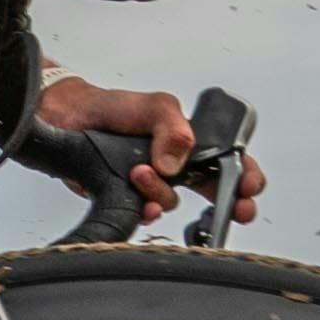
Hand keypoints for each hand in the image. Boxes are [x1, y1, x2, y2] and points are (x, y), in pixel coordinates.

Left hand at [38, 78, 269, 226]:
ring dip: (161, 192)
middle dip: (230, 204)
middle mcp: (178, 167)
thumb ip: (174, 129)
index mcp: (192, 143)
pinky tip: (136, 195)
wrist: (71, 117)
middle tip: (237, 208)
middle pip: (215, 193)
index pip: (231, 163)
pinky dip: (144, 208)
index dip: (246, 178)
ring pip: (172, 202)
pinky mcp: (130, 198)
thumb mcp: (156, 106)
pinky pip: (145, 213)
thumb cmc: (114, 108)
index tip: (249, 186)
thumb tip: (175, 163)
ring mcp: (154, 184)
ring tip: (140, 171)